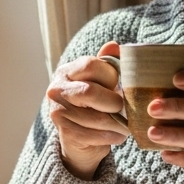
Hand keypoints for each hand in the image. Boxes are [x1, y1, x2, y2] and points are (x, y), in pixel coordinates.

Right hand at [46, 42, 128, 179]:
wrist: (79, 138)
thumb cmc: (95, 104)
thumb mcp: (102, 81)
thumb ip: (108, 64)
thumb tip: (113, 45)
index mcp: (67, 72)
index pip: (90, 65)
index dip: (111, 75)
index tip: (118, 85)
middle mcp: (56, 90)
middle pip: (90, 92)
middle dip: (114, 102)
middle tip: (123, 108)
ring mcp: (58, 112)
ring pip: (97, 118)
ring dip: (118, 124)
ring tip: (126, 124)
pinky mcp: (65, 133)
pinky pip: (95, 135)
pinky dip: (112, 136)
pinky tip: (118, 135)